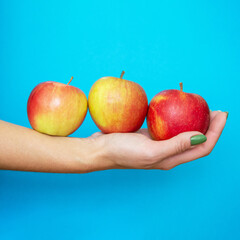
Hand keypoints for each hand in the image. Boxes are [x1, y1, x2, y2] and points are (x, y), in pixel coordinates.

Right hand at [88, 111, 227, 169]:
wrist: (101, 149)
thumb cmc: (122, 151)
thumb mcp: (150, 151)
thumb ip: (176, 146)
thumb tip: (202, 137)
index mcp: (171, 159)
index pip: (202, 147)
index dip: (215, 132)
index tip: (222, 114)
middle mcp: (168, 153)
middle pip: (196, 140)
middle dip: (210, 126)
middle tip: (216, 110)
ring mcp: (159, 143)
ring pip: (183, 132)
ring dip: (195, 121)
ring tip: (201, 108)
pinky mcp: (150, 135)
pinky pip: (168, 126)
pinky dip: (177, 117)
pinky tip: (176, 109)